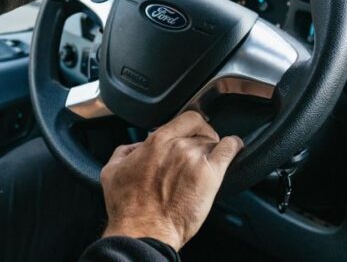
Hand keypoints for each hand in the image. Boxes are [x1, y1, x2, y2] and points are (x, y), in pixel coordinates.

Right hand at [100, 111, 242, 250]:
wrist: (144, 228)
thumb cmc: (128, 205)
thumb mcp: (112, 171)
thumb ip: (124, 151)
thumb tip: (135, 147)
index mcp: (156, 141)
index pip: (185, 117)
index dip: (190, 124)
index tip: (190, 132)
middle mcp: (177, 145)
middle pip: (200, 130)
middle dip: (200, 138)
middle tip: (197, 150)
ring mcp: (195, 158)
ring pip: (213, 142)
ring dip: (211, 149)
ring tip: (209, 160)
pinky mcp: (211, 174)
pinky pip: (229, 150)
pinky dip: (233, 146)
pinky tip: (234, 147)